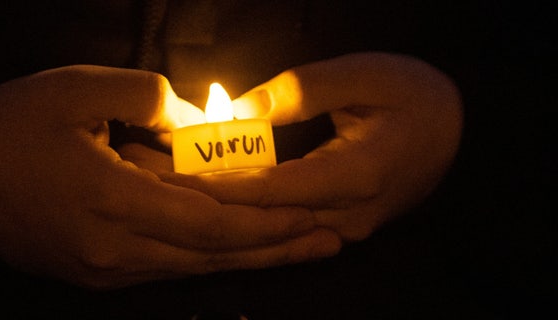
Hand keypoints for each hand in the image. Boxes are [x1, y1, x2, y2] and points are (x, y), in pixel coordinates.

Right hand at [0, 65, 340, 288]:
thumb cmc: (14, 128)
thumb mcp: (76, 90)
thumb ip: (149, 100)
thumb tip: (197, 124)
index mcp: (113, 201)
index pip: (210, 223)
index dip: (265, 221)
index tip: (311, 213)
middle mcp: (118, 250)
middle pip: (213, 256)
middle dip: (275, 249)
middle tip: (328, 242)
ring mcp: (109, 269)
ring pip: (195, 268)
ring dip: (251, 258)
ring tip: (300, 249)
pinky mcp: (102, 274)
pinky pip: (169, 268)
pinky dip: (212, 258)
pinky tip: (242, 250)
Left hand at [161, 53, 462, 241]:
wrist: (457, 131)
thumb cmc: (413, 94)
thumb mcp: (361, 76)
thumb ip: (296, 94)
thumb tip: (234, 115)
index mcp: (353, 176)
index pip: (264, 188)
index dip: (208, 179)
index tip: (158, 166)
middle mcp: (345, 216)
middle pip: (255, 215)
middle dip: (195, 195)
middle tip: (140, 170)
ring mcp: (342, 229)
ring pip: (264, 226)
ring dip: (211, 203)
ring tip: (157, 178)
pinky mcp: (337, 227)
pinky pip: (278, 224)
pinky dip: (239, 208)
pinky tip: (202, 191)